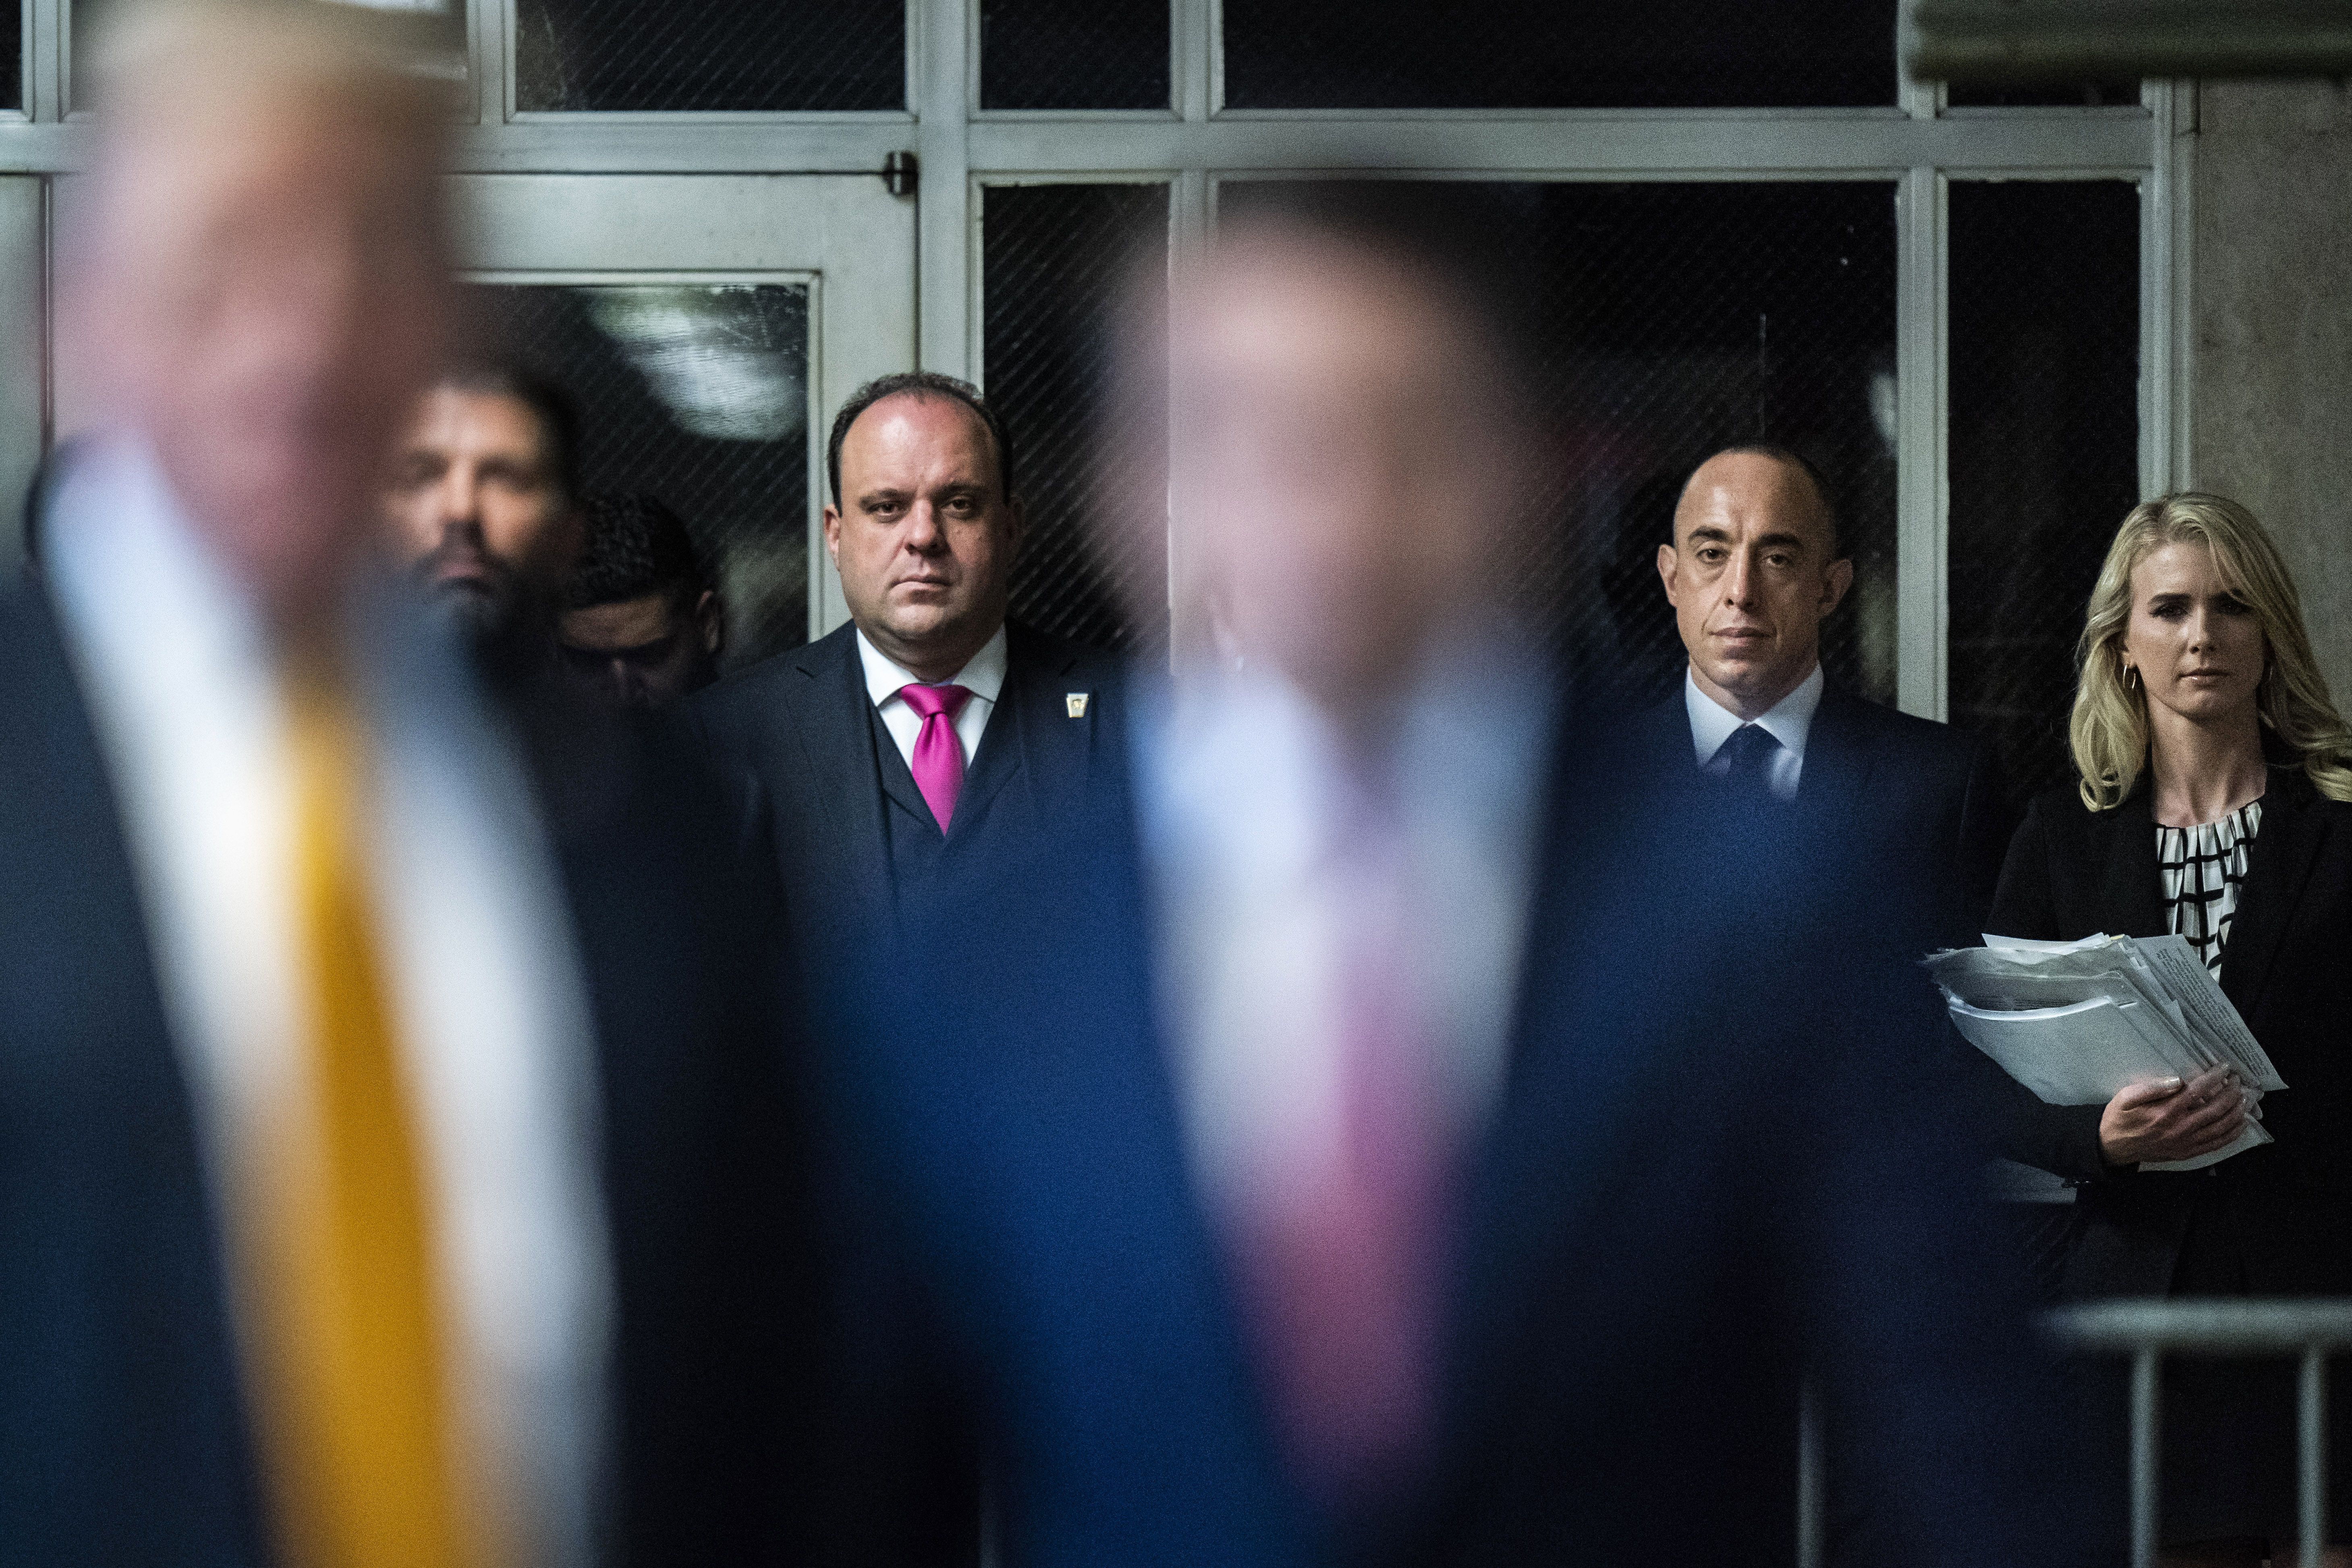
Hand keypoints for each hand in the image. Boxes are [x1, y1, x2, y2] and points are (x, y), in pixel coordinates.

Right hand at [2098, 1066, 2249, 1166]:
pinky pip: (2217, 1144)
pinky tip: (2241, 1124)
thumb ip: (2151, 1088)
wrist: (2112, 1147)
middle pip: (2215, 1109)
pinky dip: (2232, 1134)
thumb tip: (2177, 1081)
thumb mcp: (2125, 1097)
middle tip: (2239, 1082)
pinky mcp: (2188, 1153)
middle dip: (2231, 1093)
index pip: (2197, 1091)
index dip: (2214, 1078)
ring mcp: (2186, 1143)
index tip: (2225, 1068)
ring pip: (2220, 1127)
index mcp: (2165, 1112)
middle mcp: (2180, 1128)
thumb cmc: (2119, 1118)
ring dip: (2237, 1112)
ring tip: (2245, 1099)